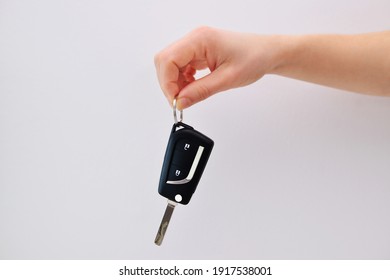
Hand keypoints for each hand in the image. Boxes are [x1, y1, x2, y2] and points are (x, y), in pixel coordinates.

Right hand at [154, 26, 282, 108]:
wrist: (267, 53)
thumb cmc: (254, 59)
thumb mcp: (227, 79)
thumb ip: (200, 91)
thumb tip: (180, 102)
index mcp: (200, 39)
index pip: (168, 60)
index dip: (167, 83)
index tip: (176, 101)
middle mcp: (194, 38)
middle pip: (165, 61)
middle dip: (168, 84)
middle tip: (180, 101)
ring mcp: (195, 44)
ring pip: (171, 64)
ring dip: (175, 82)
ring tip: (188, 95)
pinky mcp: (198, 51)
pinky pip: (181, 65)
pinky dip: (182, 79)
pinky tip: (192, 87)